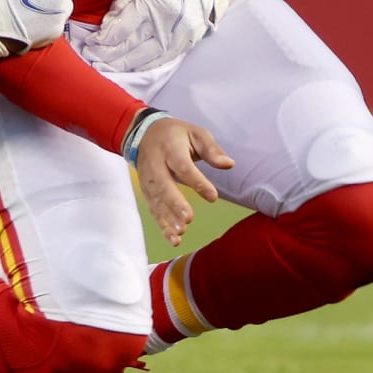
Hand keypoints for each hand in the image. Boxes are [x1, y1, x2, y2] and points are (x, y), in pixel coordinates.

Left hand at [76, 0, 259, 72]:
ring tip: (104, 68)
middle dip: (107, 55)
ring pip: (142, 58)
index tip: (90, 43)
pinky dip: (140, 68)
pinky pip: (157, 62)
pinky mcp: (183, 47)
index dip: (104, 38)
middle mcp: (164, 22)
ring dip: (120, 65)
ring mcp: (175, 37)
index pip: (123, 27)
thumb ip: (125, 5)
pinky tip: (126, 70)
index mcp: (153, 2)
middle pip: (130, 46)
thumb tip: (106, 27)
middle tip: (91, 59)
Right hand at [131, 117, 233, 246]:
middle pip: (164, 186)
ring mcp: (148, 180)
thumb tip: (229, 164)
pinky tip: (174, 239)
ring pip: (157, 201)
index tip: (213, 196)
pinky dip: (162, 225)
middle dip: (175, 204)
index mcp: (170, 148)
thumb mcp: (195, 133)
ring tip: (181, 233)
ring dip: (167, 218)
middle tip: (188, 219)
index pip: (183, 166)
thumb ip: (212, 150)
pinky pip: (153, 209)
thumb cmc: (176, 135)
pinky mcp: (147, 191)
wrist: (144, 134)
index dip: (197, 182)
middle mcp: (156, 165)